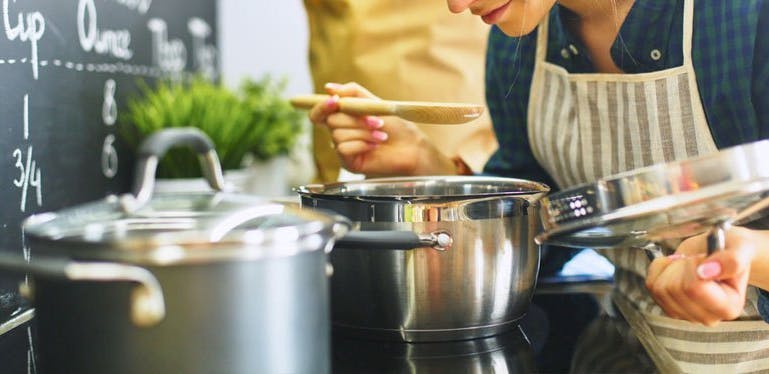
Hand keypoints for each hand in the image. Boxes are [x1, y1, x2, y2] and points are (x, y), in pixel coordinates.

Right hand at [308, 82, 454, 176]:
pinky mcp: (348, 162)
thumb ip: (352, 93)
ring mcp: (343, 148)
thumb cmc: (395, 126)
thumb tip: (328, 88)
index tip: (335, 101)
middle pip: (330, 121)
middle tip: (377, 122)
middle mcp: (339, 133)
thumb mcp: (373, 103)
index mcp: (342, 117)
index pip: (319, 113)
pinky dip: (362, 144)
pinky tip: (375, 146)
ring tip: (381, 136)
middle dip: (355, 119)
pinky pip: (343, 149)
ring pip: (338, 135)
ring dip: (363, 132)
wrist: (410, 146)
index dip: (322, 106)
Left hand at [645, 227, 758, 325]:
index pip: (695, 288)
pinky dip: (659, 269)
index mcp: (729, 307)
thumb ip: (731, 261)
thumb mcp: (740, 248)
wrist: (719, 251)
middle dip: (682, 265)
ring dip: (670, 267)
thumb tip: (706, 271)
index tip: (704, 258)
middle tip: (697, 260)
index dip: (693, 265)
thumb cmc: (732, 251)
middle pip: (674, 289)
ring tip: (688, 263)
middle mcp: (708, 316)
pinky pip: (651, 285)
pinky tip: (675, 267)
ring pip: (659, 288)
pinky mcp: (668, 307)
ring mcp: (686, 314)